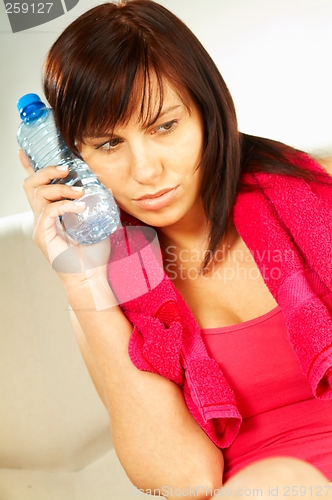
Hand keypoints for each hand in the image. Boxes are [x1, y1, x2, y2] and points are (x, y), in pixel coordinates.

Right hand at [20, 150, 111, 287]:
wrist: (91, 277)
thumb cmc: (93, 255)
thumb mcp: (97, 222)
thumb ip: (96, 204)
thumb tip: (106, 187)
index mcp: (52, 214)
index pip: (37, 187)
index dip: (30, 168)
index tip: (26, 152)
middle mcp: (42, 218)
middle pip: (31, 184)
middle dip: (46, 171)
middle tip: (66, 169)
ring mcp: (41, 226)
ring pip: (38, 194)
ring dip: (60, 188)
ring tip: (80, 193)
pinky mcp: (43, 235)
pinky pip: (48, 211)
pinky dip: (65, 205)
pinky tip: (80, 208)